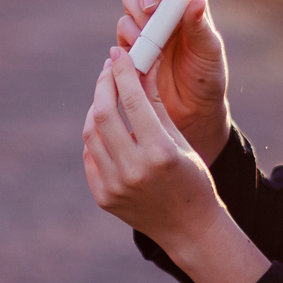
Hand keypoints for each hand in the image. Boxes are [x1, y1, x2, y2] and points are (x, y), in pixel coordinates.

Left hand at [83, 52, 271, 282]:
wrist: (188, 228)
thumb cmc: (192, 178)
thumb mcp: (180, 140)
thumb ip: (156, 105)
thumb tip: (141, 67)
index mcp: (160, 153)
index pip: (132, 100)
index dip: (123, 71)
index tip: (118, 54)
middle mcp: (134, 170)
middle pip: (103, 114)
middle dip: (103, 85)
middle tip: (108, 69)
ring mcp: (115, 186)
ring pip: (91, 134)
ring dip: (96, 109)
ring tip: (108, 96)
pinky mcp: (103, 197)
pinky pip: (90, 156)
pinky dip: (96, 137)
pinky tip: (106, 127)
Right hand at [116, 0, 229, 160]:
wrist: (190, 110)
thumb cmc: (206, 78)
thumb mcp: (209, 52)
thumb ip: (200, 27)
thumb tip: (196, 2)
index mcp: (185, 3)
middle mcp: (163, 8)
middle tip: (148, 11)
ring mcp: (143, 25)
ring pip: (127, 3)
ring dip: (137, 19)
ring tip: (154, 45)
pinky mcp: (129, 45)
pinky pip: (121, 33)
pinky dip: (128, 41)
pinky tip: (143, 58)